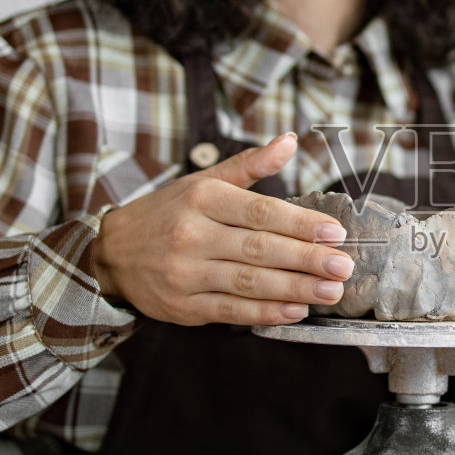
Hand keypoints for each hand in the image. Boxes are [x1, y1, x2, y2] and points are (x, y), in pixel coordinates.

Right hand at [91, 133, 354, 325]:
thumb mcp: (204, 181)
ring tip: (329, 291)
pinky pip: (232, 311)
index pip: (260, 212)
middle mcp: (193, 235)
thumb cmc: (168, 213)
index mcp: (202, 199)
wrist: (112, 253)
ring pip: (249, 283)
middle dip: (306, 259)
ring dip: (294, 289)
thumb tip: (289, 141)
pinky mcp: (184, 306)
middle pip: (259, 249)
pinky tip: (295, 311)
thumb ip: (249, 165)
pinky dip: (266, 313)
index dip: (300, 223)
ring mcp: (187, 274)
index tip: (334, 232)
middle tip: (342, 266)